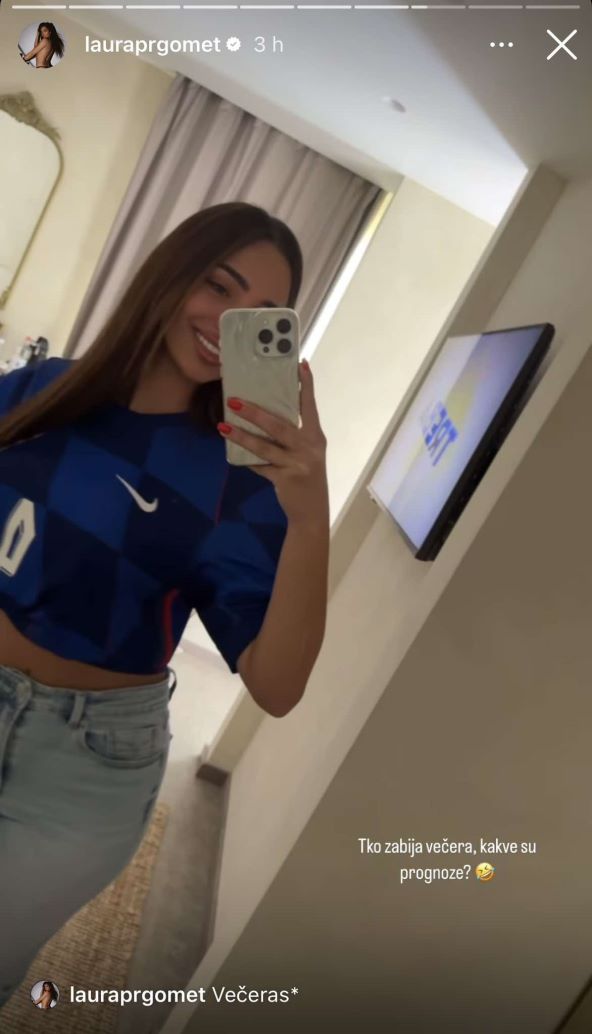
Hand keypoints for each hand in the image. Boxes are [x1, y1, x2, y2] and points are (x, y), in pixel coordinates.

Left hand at [218, 361, 327, 526]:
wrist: (313, 512)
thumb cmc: (307, 476)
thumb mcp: (308, 453)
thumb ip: (294, 436)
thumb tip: (266, 415)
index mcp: (316, 436)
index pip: (310, 406)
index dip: (306, 385)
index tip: (301, 365)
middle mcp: (309, 447)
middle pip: (279, 425)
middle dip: (255, 412)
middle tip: (234, 400)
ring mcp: (297, 464)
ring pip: (264, 447)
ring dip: (241, 436)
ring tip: (223, 426)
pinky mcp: (285, 479)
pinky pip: (260, 467)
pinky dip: (247, 460)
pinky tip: (232, 454)